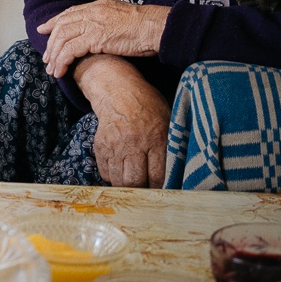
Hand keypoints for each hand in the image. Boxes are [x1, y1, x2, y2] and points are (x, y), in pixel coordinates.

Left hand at [37, 0, 169, 77]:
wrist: (155, 27)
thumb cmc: (145, 26)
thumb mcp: (122, 17)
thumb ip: (107, 21)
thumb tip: (101, 32)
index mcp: (97, 6)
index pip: (69, 13)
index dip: (54, 22)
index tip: (44, 30)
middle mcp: (91, 12)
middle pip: (61, 26)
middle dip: (51, 43)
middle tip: (46, 58)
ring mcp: (92, 24)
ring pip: (62, 38)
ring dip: (54, 55)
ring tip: (52, 69)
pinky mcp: (94, 38)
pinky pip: (70, 50)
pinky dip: (62, 61)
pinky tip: (61, 71)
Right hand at [76, 55, 169, 186]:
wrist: (118, 91)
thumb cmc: (148, 107)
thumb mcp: (168, 120)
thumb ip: (173, 145)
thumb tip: (179, 171)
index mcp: (155, 138)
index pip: (158, 176)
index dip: (159, 187)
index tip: (160, 188)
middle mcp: (134, 144)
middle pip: (135, 181)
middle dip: (141, 190)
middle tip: (146, 187)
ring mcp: (115, 146)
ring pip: (118, 180)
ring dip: (126, 185)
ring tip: (133, 180)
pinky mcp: (101, 146)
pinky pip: (105, 172)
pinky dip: (112, 176)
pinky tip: (120, 170)